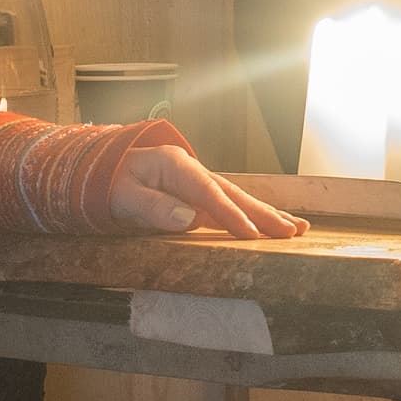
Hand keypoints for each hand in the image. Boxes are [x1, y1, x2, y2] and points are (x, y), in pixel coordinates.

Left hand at [109, 144, 307, 237]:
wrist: (102, 173)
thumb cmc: (109, 183)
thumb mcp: (122, 194)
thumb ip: (152, 206)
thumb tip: (187, 219)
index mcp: (176, 166)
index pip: (208, 193)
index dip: (230, 214)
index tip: (249, 234)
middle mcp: (193, 172)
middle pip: (234, 194)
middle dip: (264, 214)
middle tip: (291, 231)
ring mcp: (198, 186)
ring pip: (238, 201)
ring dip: (267, 216)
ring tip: (297, 229)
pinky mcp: (198, 200)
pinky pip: (229, 209)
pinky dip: (251, 219)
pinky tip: (270, 229)